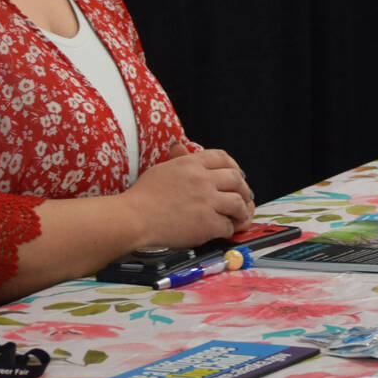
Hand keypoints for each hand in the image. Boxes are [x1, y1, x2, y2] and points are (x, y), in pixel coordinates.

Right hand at [123, 141, 254, 247]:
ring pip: (238, 203)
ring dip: (241, 210)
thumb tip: (180, 146)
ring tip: (239, 216)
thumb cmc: (141, 196)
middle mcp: (203, 179)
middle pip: (236, 179)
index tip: (237, 175)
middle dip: (243, 189)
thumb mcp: (161, 169)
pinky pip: (227, 225)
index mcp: (191, 164)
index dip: (234, 166)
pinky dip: (228, 229)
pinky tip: (222, 230)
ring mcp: (207, 201)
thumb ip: (177, 160)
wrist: (133, 218)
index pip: (222, 157)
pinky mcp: (207, 223)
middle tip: (244, 197)